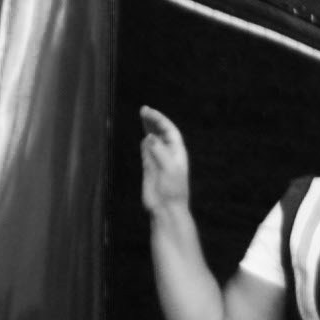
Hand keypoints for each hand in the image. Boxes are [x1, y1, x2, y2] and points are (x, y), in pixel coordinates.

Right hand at [137, 105, 192, 219]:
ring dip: (148, 130)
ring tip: (142, 118)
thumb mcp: (169, 168)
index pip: (169, 131)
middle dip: (153, 121)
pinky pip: (147, 153)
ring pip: (153, 141)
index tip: (148, 112)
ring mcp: (158, 161)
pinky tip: (143, 139)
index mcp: (177, 152)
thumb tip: (149, 137)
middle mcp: (168, 154)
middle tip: (143, 110)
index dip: (159, 120)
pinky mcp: (150, 169)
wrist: (167, 208)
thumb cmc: (173, 189)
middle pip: (161, 133)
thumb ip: (159, 151)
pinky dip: (145, 145)